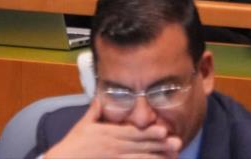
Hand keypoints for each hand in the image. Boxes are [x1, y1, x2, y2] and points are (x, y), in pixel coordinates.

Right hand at [45, 99, 181, 158]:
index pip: (131, 133)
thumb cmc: (74, 143)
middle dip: (159, 145)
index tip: (162, 130)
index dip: (148, 132)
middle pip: (139, 146)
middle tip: (176, 142)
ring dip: (156, 157)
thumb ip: (94, 111)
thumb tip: (100, 98)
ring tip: (173, 156)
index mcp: (107, 134)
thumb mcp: (83, 124)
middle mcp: (113, 147)